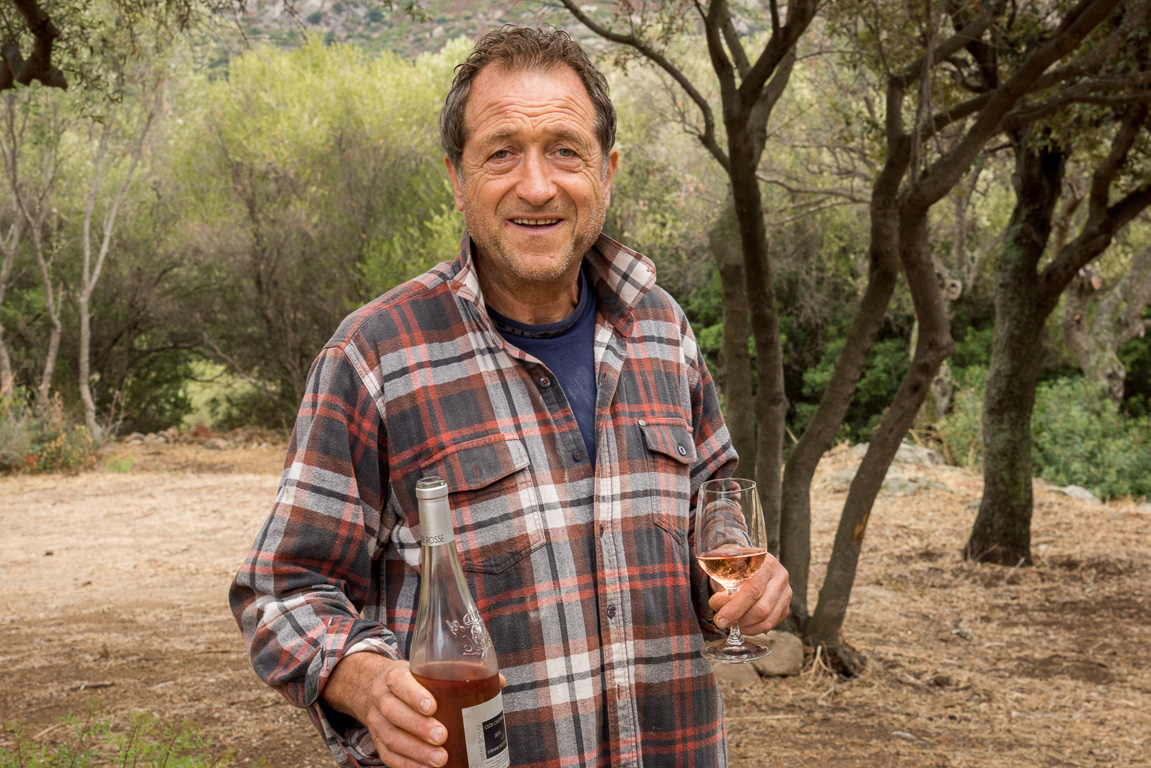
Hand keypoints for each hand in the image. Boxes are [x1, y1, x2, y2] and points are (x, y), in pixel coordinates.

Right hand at [322, 653, 446, 767]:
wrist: (370, 685)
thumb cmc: (406, 678)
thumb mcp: (418, 666)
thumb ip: (440, 673)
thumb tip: (474, 680)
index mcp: (392, 675)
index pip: (400, 682)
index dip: (414, 695)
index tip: (432, 706)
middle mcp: (380, 697)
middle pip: (394, 713)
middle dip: (418, 727)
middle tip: (442, 736)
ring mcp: (375, 720)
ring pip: (390, 737)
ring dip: (415, 750)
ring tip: (439, 758)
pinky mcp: (376, 738)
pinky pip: (387, 754)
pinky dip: (406, 764)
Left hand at [708, 553, 790, 635]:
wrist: (747, 564)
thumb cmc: (735, 567)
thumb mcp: (726, 569)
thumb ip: (723, 587)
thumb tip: (720, 605)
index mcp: (766, 562)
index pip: (753, 589)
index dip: (736, 607)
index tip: (721, 618)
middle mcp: (780, 576)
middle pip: (762, 608)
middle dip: (739, 619)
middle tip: (722, 621)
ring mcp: (785, 592)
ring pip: (767, 619)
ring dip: (746, 626)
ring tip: (731, 624)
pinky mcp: (785, 606)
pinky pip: (771, 624)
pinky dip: (754, 629)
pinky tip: (742, 625)